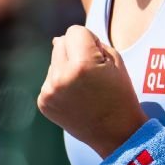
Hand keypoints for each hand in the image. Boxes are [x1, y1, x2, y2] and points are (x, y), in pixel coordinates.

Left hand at [38, 26, 147, 157]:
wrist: (116, 133)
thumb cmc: (120, 93)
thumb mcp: (115, 60)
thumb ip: (88, 42)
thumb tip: (55, 40)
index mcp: (82, 64)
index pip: (74, 31)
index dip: (89, 40)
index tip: (98, 57)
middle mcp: (61, 76)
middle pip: (60, 43)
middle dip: (75, 51)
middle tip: (91, 72)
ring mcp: (50, 91)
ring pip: (54, 61)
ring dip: (66, 67)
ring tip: (84, 87)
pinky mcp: (44, 102)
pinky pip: (49, 79)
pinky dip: (60, 84)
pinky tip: (76, 98)